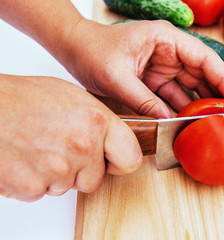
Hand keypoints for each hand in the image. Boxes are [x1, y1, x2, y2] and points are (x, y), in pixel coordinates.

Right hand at [0, 74, 141, 201]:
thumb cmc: (22, 98)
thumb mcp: (73, 98)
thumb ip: (98, 122)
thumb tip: (112, 139)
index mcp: (96, 122)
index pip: (130, 157)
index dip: (121, 161)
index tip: (114, 161)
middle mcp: (82, 147)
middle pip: (95, 179)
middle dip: (81, 170)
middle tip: (61, 149)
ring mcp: (58, 170)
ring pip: (67, 186)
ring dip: (56, 175)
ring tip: (39, 148)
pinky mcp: (33, 187)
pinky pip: (42, 192)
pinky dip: (34, 181)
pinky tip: (26, 159)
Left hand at [58, 19, 223, 117]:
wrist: (74, 50)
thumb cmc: (93, 50)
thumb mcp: (117, 77)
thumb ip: (144, 101)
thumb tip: (167, 122)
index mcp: (165, 39)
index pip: (204, 58)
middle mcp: (168, 51)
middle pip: (202, 73)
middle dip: (217, 94)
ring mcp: (162, 65)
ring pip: (190, 86)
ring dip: (201, 103)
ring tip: (214, 122)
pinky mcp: (154, 79)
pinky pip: (173, 94)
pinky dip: (181, 108)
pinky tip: (189, 121)